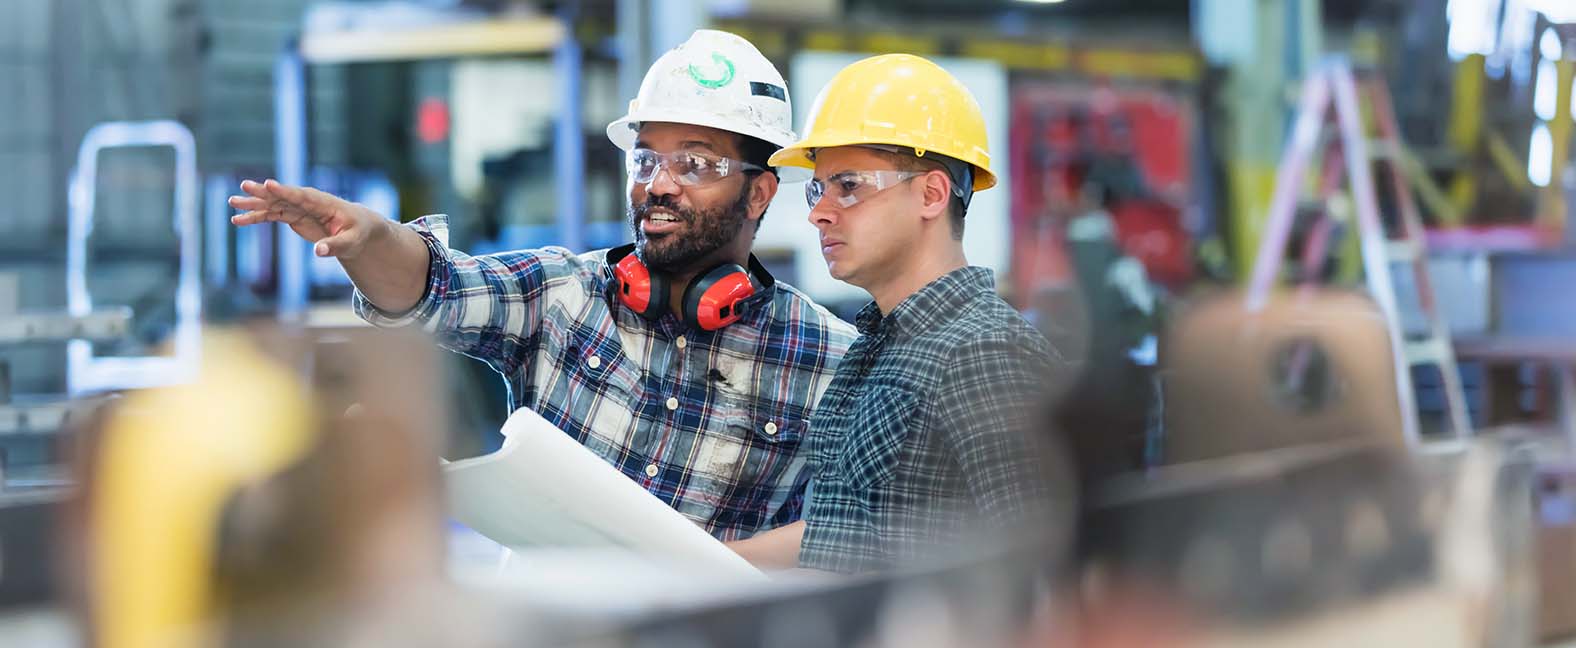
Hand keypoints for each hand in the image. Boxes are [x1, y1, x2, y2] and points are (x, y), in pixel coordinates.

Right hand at [229, 179, 387, 259]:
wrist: (356, 228)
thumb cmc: (357, 233)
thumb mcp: (351, 242)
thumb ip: (335, 246)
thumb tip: (318, 252)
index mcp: (323, 202)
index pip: (301, 195)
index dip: (285, 190)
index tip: (268, 184)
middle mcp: (307, 201)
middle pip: (282, 196)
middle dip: (264, 192)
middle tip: (244, 186)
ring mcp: (297, 207)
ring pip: (272, 204)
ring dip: (253, 204)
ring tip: (232, 203)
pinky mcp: (292, 216)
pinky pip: (270, 215)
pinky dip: (255, 217)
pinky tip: (238, 221)